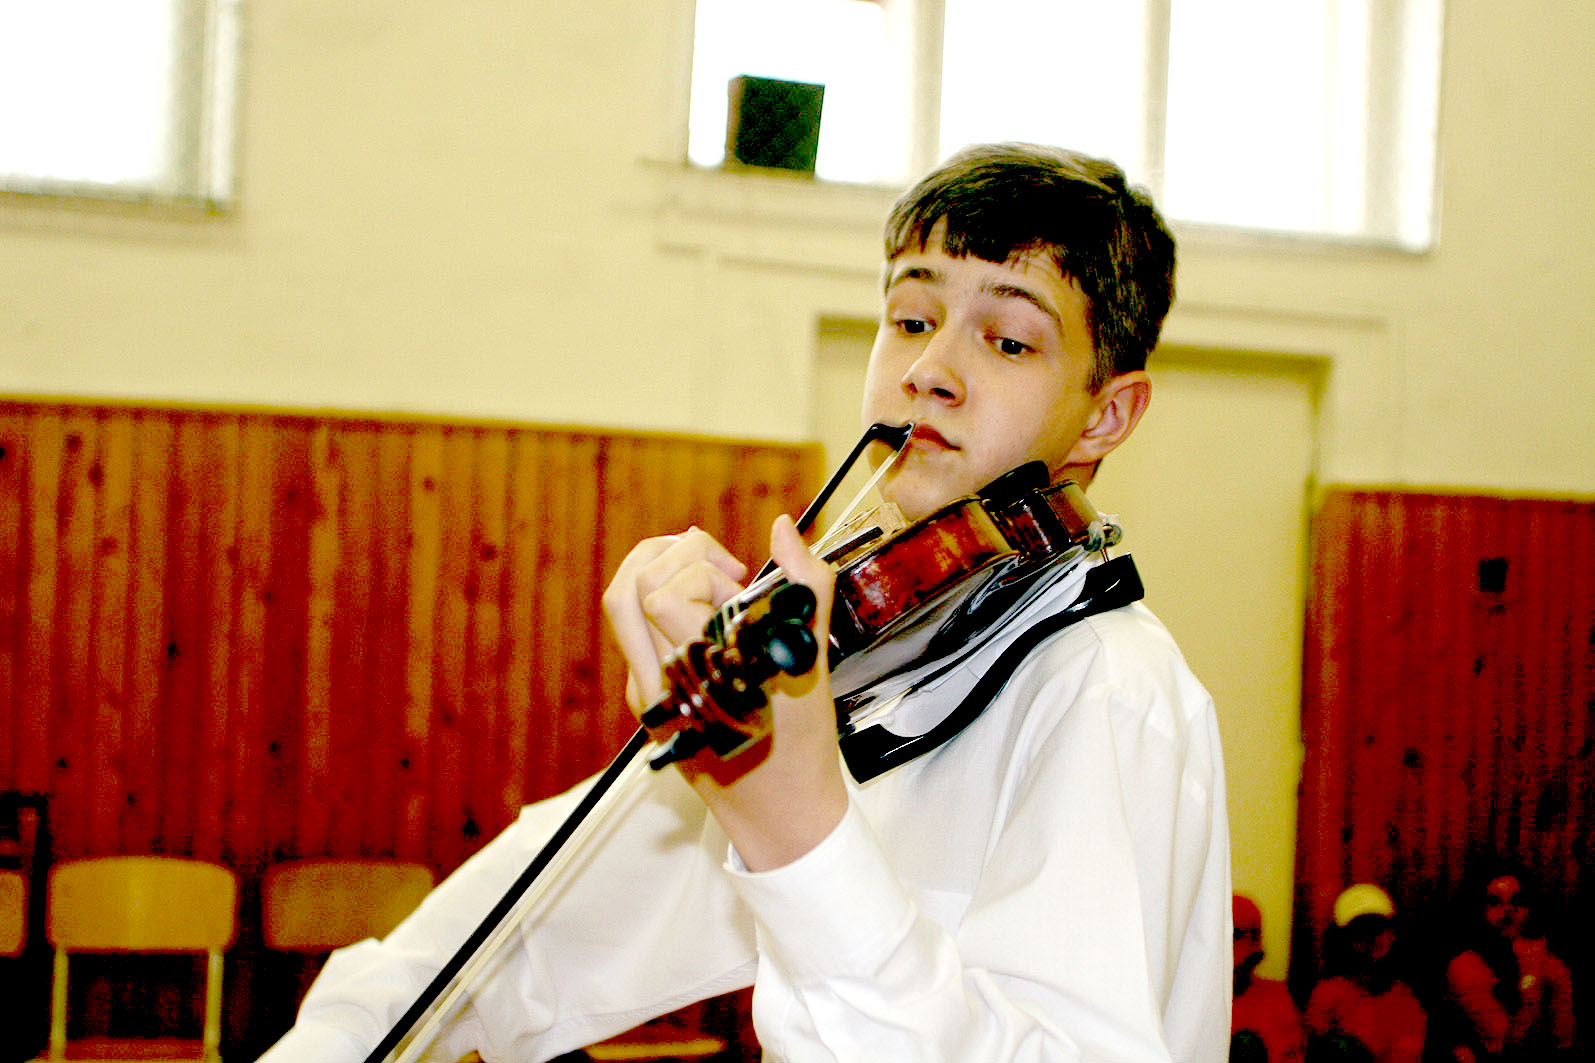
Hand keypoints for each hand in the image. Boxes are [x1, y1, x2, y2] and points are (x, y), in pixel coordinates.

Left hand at [602, 516, 847, 869]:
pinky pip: (641, 636)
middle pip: (627, 590)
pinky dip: (670, 606)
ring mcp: (647, 695)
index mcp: (689, 679)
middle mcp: (655, 687)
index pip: (660, 596)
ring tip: (711, 572)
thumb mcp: (811, 665)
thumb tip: (783, 527)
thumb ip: (805, 590)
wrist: (780, 818)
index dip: (702, 574)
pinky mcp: (650, 701)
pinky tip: (713, 614)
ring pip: (624, 610)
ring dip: (663, 573)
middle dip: (675, 556)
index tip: (744, 586)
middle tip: (725, 566)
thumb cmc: (800, 750)